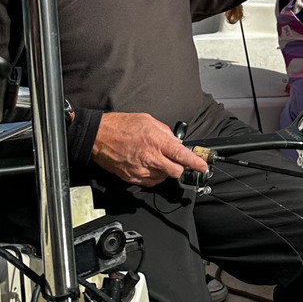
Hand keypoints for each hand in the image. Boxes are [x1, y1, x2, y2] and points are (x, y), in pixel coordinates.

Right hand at [91, 112, 207, 186]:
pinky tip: (148, 165)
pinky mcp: (132, 178)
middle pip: (176, 172)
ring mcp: (141, 170)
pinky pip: (150, 182)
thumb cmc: (122, 125)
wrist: (99, 136)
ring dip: (165, 171)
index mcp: (157, 142)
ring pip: (163, 178)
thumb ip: (165, 132)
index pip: (182, 156)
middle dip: (179, 167)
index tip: (203, 166)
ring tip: (156, 159)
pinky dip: (153, 176)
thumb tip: (174, 141)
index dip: (196, 163)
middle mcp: (151, 158)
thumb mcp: (148, 120)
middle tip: (175, 160)